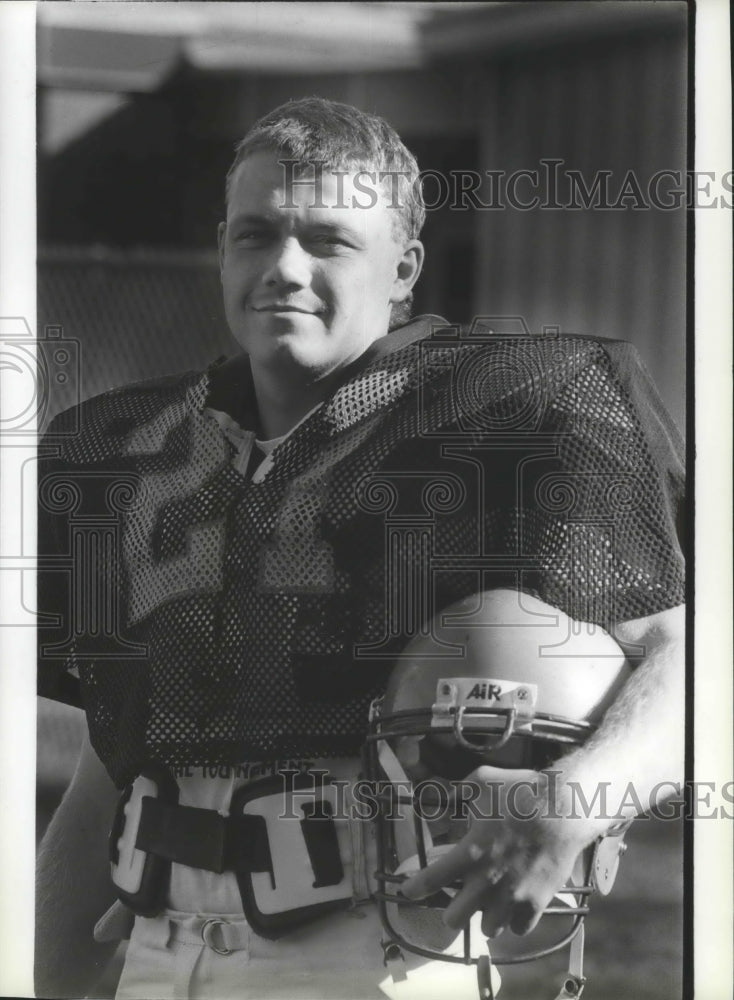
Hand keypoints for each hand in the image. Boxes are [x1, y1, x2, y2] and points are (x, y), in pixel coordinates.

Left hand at [401, 765, 585, 937]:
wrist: (564, 809)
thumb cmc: (521, 792)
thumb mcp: (482, 780)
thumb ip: (456, 791)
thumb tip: (440, 794)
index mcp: (470, 852)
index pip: (432, 880)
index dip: (414, 888)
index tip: (407, 891)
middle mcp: (487, 881)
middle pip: (454, 918)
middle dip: (452, 910)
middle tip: (459, 898)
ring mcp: (513, 896)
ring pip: (487, 928)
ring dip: (485, 915)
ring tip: (490, 900)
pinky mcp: (536, 904)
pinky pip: (518, 928)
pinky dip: (514, 920)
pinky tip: (514, 905)